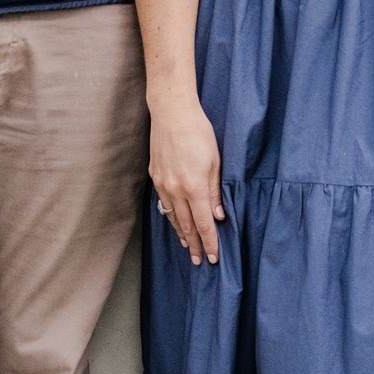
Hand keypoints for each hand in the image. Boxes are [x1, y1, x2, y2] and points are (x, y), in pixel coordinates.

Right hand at [148, 92, 225, 265]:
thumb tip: (217, 215)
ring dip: (180, 233)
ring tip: (187, 247)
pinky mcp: (155, 175)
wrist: (171, 112)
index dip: (209, 242)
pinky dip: (170, 216)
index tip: (213, 257)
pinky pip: (163, 202)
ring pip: (172, 216)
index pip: (203, 224)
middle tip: (198, 261)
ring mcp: (162, 183)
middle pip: (186, 225)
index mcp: (194, 187)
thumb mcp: (215, 161)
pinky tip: (174, 221)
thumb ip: (215, 191)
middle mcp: (175, 189)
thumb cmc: (198, 132)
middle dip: (194, 245)